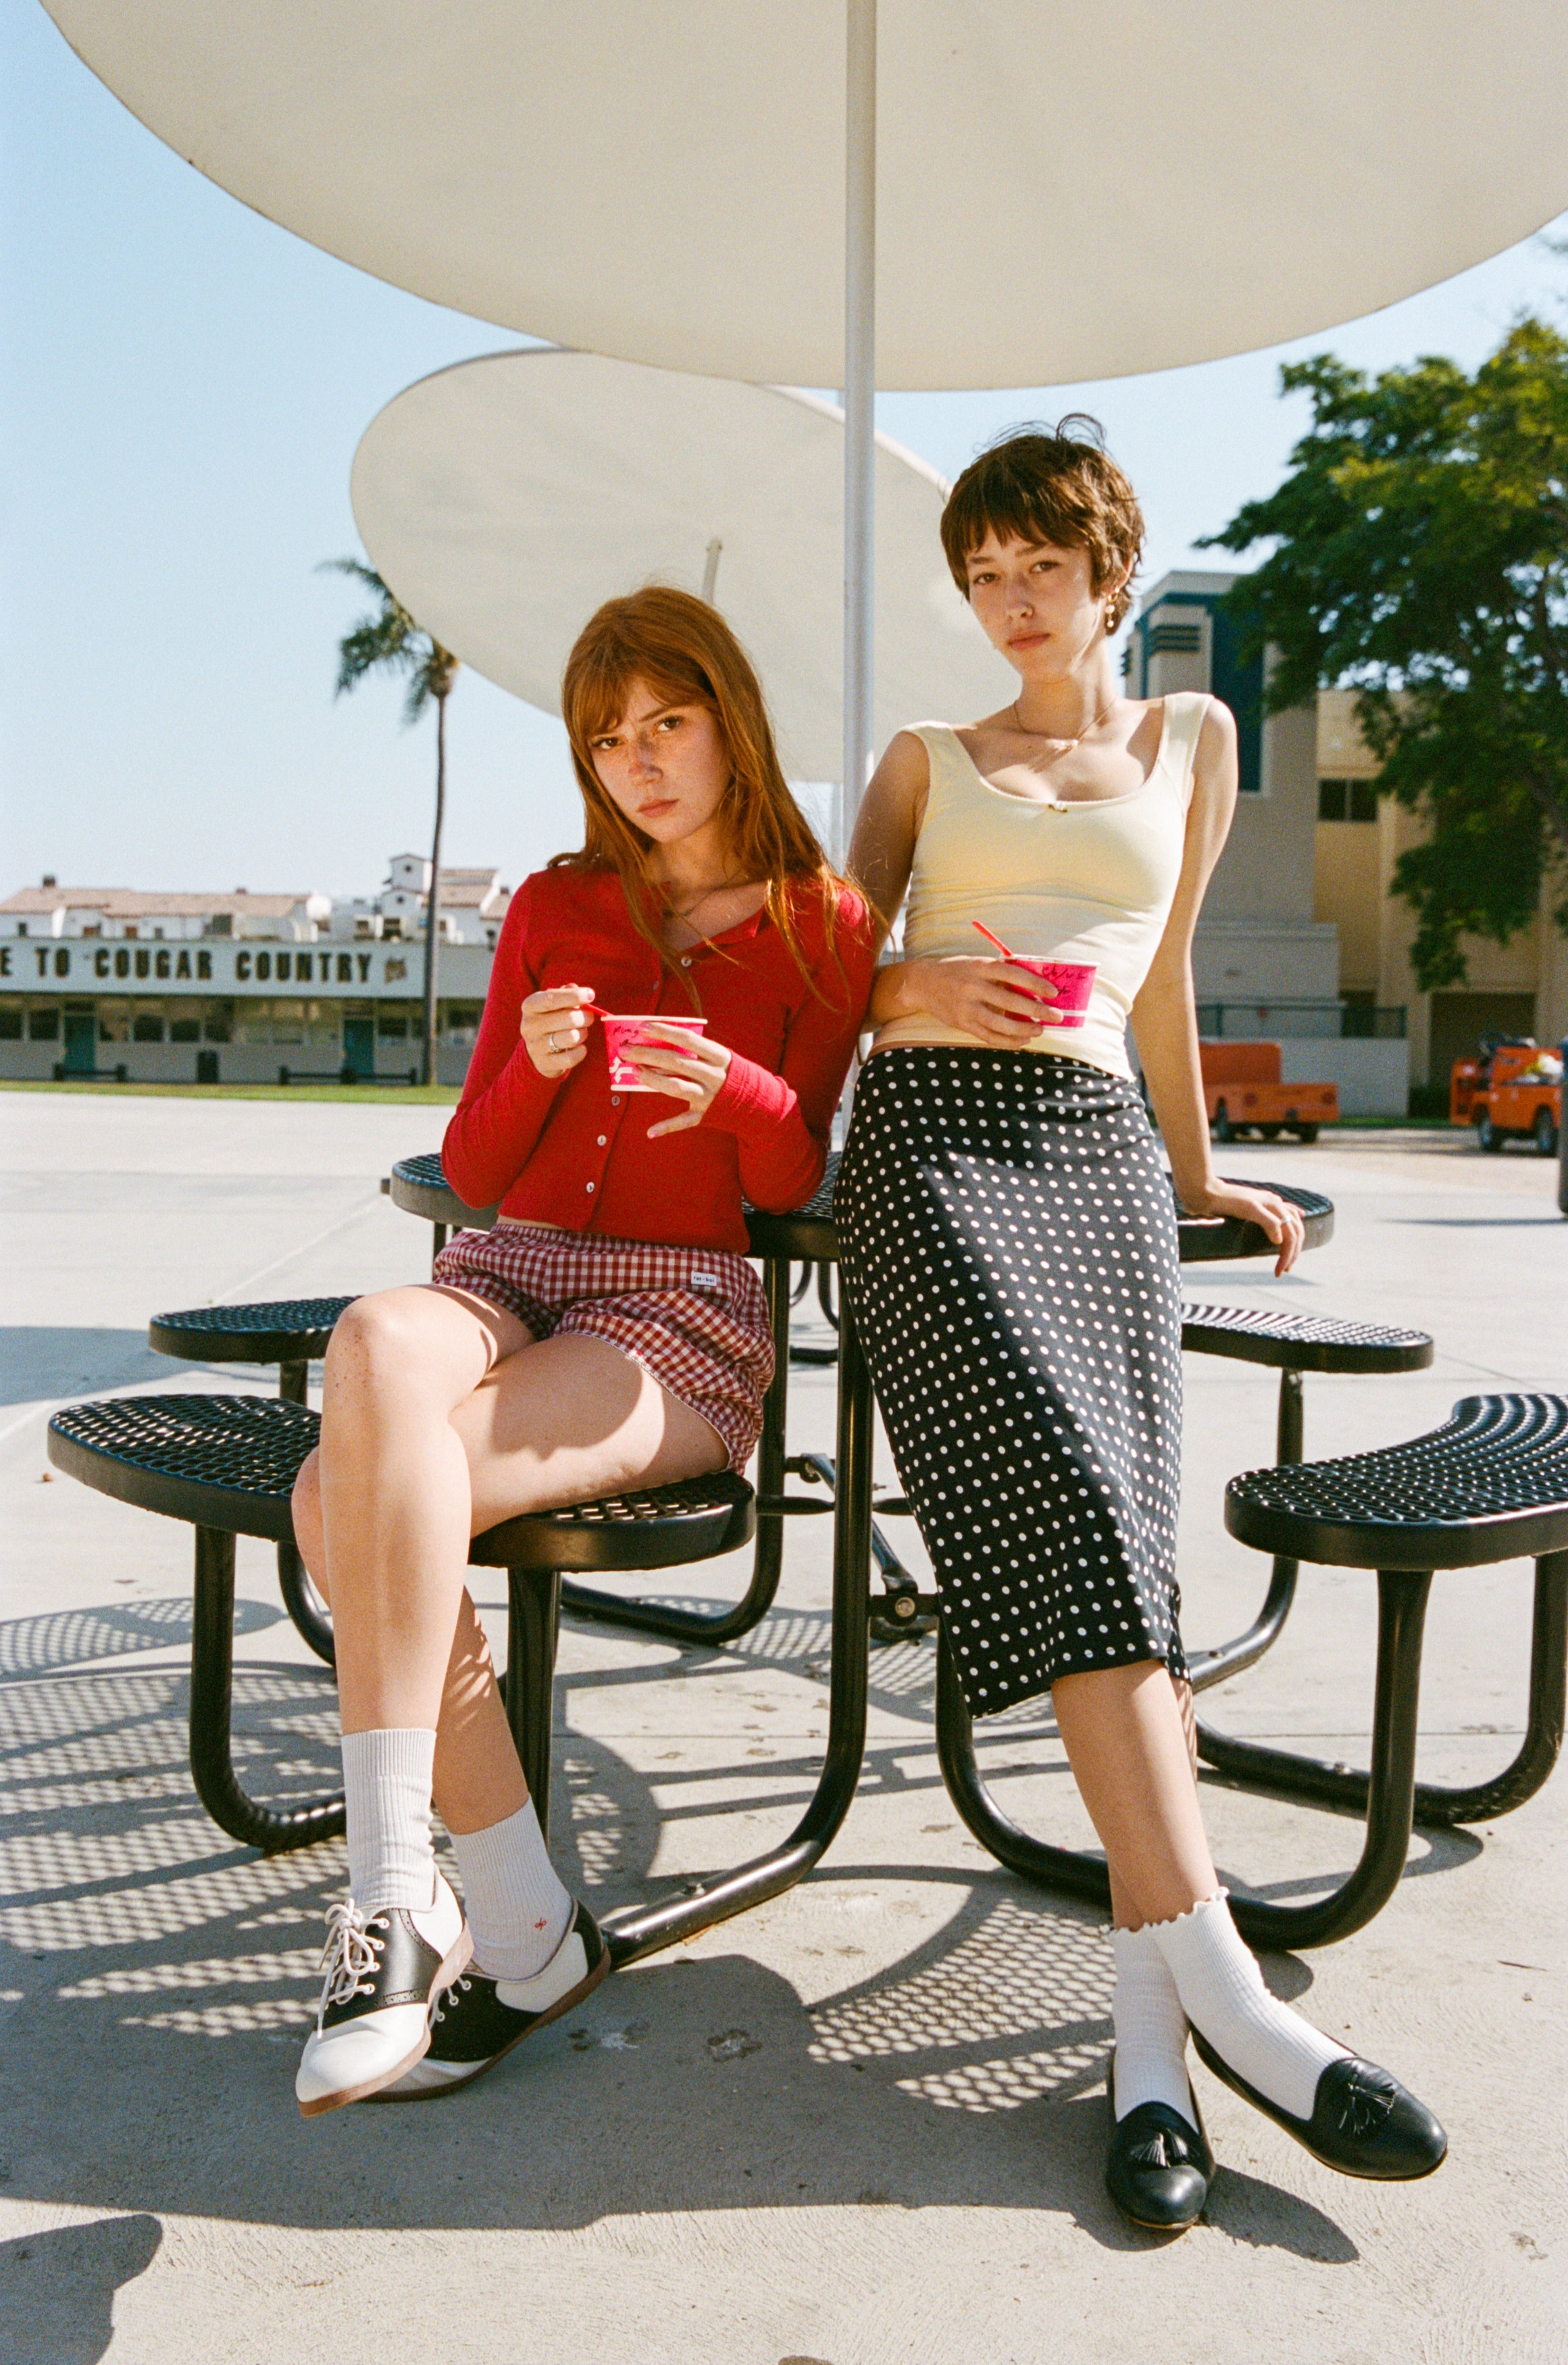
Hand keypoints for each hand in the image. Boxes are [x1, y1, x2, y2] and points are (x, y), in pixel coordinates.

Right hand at [521, 985, 593, 1077]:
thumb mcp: (554, 1004)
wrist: (537, 1052)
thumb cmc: (551, 1020)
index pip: (552, 999)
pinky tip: (580, 1048)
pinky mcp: (544, 1063)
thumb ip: (566, 993)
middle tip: (589, 1017)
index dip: (574, 996)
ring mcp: (535, 1046)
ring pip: (572, 1037)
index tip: (591, 995)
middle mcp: (529, 1025)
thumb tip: (574, 988)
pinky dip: (581, 1051)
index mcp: (530, 1006)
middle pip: (568, 1018)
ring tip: (581, 1032)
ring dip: (583, 1034)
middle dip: (585, 1017)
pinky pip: (571, 1057)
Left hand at [621, 1023, 733, 1136]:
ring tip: (634, 1072)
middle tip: (625, 1050)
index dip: (663, 1032)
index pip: (687, 1039)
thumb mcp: (715, 1056)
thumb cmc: (725, 1071)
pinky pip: (683, 1121)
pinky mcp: (705, 1115)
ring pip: (676, 1087)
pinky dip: (667, 1127)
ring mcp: (709, 1096)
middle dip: (647, 1054)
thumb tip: (655, 1043)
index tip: (640, 1027)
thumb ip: (691, 1050)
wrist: (753, 1099)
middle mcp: (713, 1075)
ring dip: (652, 1080)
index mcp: (718, 1055)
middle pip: (676, 1062)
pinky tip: (650, 1132)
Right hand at [904, 956, 1065, 1044]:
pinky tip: (1022, 1040)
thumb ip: (1000, 972)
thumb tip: (1033, 982)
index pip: (1013, 974)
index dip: (1036, 984)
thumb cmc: (956, 971)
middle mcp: (973, 987)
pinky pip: (989, 1036)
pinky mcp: (963, 1023)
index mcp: (980, 967)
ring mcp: (967, 1008)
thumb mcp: (976, 963)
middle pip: (1011, 1001)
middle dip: (1037, 1011)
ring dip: (1024, 1029)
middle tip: (1056, 1017)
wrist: (922, 983)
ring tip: (1040, 1030)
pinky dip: (1008, 1040)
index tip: (1053, 992)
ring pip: (1001, 1024)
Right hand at [1180, 1178, 1305, 1276]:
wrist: (1206, 1192)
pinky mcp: (1253, 1206)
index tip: (1288, 1263)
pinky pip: (1272, 1221)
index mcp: (1274, 1203)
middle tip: (1285, 1269)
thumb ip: (1265, 1219)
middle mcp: (1273, 1201)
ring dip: (1288, 1250)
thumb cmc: (1224, 1204)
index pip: (1296, 1224)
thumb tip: (1279, 1238)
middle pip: (1296, 1229)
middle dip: (1294, 1252)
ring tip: (1281, 1267)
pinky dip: (1277, 1234)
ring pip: (1288, 1229)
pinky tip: (1276, 1243)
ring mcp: (1264, 1202)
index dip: (1296, 1245)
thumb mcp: (1249, 1211)